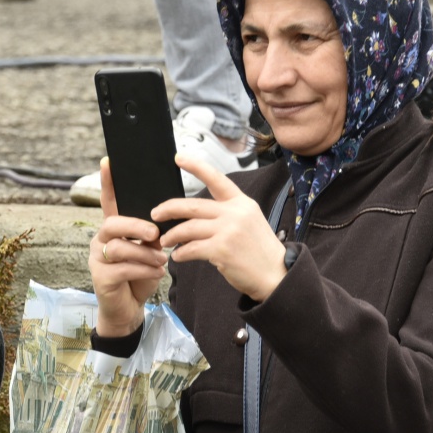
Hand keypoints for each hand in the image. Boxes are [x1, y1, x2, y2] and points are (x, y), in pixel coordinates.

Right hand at [87, 158, 166, 337]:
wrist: (129, 308)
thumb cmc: (140, 276)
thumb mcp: (149, 252)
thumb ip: (150, 237)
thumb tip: (160, 227)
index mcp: (114, 230)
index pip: (108, 201)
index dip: (108, 182)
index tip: (108, 161)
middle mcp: (101, 240)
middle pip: (112, 223)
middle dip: (135, 226)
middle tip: (154, 233)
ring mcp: (98, 258)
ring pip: (120, 247)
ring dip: (145, 253)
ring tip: (161, 261)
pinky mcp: (100, 277)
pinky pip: (123, 268)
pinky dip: (144, 269)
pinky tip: (156, 273)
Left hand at [152, 153, 289, 301]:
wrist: (276, 274)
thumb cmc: (259, 251)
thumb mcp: (249, 221)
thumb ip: (227, 213)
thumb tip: (195, 215)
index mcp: (241, 202)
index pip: (216, 178)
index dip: (195, 166)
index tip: (178, 157)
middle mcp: (235, 213)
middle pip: (192, 206)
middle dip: (169, 209)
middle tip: (155, 214)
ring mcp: (228, 231)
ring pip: (188, 229)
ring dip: (172, 236)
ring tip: (165, 242)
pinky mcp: (221, 250)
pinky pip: (191, 249)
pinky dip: (181, 253)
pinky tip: (178, 256)